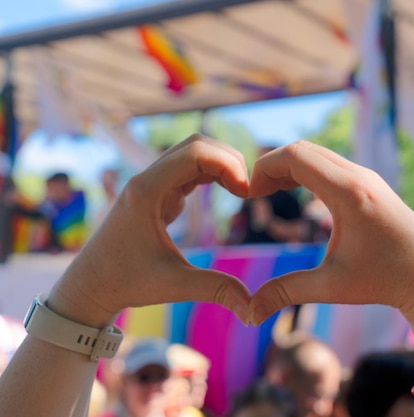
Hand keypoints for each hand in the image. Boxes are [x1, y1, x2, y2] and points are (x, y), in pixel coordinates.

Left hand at [47, 135, 251, 326]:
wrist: (90, 285)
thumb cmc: (126, 282)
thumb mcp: (175, 285)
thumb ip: (217, 290)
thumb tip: (253, 310)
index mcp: (147, 191)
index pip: (195, 153)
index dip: (228, 164)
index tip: (246, 193)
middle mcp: (147, 179)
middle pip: (195, 145)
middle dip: (228, 159)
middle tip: (248, 189)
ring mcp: (150, 183)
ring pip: (192, 153)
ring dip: (220, 164)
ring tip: (241, 190)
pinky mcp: (155, 192)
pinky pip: (188, 169)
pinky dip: (211, 173)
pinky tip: (226, 191)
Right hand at [247, 141, 413, 324]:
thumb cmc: (385, 282)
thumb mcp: (332, 287)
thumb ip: (286, 292)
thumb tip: (248, 313)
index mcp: (349, 193)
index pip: (296, 156)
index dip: (264, 169)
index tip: (250, 196)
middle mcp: (360, 176)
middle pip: (304, 149)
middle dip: (272, 166)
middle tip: (255, 194)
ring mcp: (368, 177)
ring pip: (318, 154)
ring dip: (290, 167)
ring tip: (270, 193)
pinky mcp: (371, 184)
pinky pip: (331, 164)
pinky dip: (307, 171)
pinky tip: (299, 196)